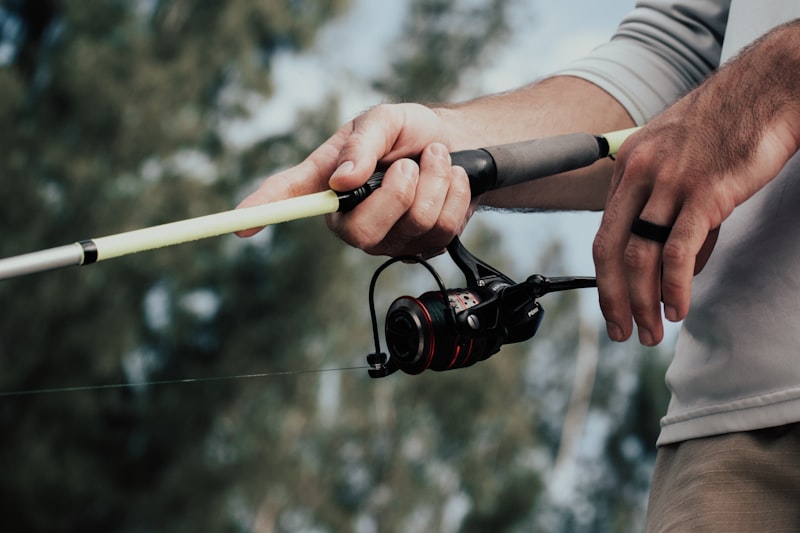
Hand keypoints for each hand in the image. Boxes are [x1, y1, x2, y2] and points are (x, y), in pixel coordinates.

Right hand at [237, 103, 474, 256]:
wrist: (457, 146)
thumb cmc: (409, 133)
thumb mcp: (384, 120)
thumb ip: (363, 144)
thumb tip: (342, 180)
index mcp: (331, 183)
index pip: (290, 197)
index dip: (263, 211)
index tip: (239, 226)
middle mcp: (352, 218)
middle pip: (361, 233)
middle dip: (397, 194)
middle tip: (410, 164)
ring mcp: (387, 238)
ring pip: (412, 226)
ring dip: (435, 184)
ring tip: (435, 161)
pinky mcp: (421, 247)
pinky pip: (442, 231)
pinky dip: (454, 195)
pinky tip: (451, 180)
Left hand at [592, 23, 799, 345]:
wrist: (771, 86)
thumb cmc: (730, 123)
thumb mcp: (683, 161)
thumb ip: (672, 212)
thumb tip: (678, 267)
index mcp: (629, 167)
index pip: (605, 234)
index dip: (605, 278)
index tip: (613, 305)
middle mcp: (640, 175)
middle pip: (610, 251)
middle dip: (612, 300)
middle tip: (620, 332)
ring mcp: (670, 183)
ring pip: (639, 256)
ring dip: (642, 303)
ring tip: (651, 332)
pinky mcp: (705, 192)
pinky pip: (678, 251)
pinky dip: (674, 287)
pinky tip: (678, 309)